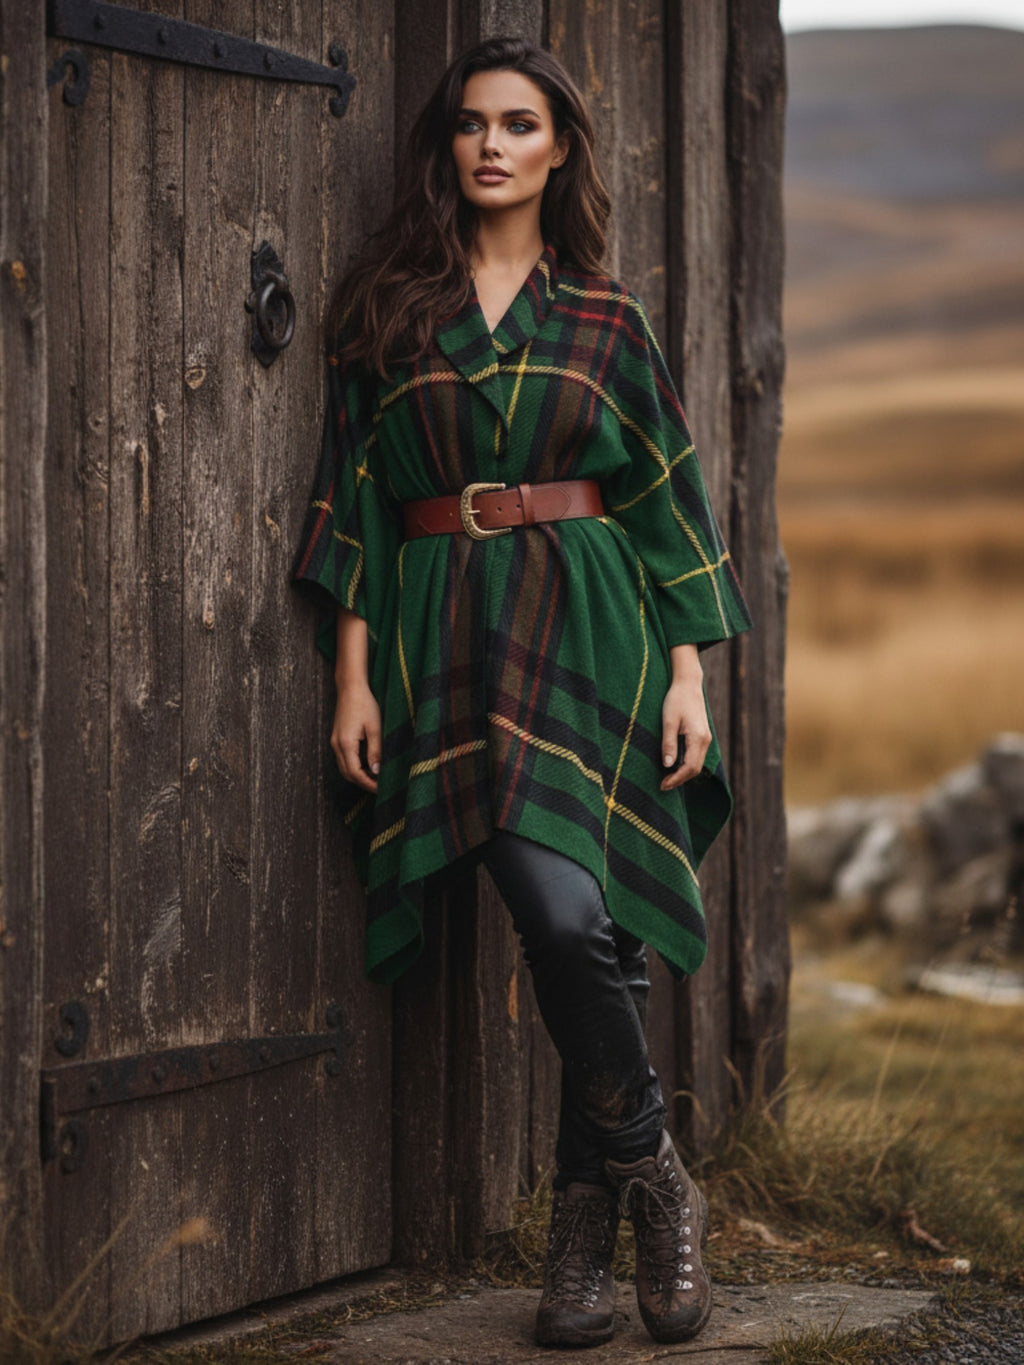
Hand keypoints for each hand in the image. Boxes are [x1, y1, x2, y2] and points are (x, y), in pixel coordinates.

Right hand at [331, 682, 381, 792]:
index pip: (355, 773)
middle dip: (363, 783)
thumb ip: (375, 751)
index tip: (381, 788)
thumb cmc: (364, 705)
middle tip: (379, 787)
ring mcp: (335, 742)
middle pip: (347, 774)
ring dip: (358, 776)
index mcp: (345, 744)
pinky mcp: (337, 739)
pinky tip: (367, 766)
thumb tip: (376, 771)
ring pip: (344, 768)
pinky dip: (354, 767)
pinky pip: (343, 759)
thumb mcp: (375, 728)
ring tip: (375, 779)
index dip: (368, 783)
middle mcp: (336, 745)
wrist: (350, 688)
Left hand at [660, 646, 710, 790]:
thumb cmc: (676, 699)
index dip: (676, 779)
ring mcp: (705, 738)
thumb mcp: (668, 721)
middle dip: (680, 779)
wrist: (688, 684)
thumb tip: (668, 765)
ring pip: (697, 764)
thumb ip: (668, 743)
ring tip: (667, 778)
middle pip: (695, 769)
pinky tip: (674, 766)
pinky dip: (686, 765)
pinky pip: (696, 756)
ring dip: (683, 773)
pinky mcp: (702, 736)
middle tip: (663, 785)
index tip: (663, 785)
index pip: (689, 767)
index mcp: (698, 738)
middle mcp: (705, 740)